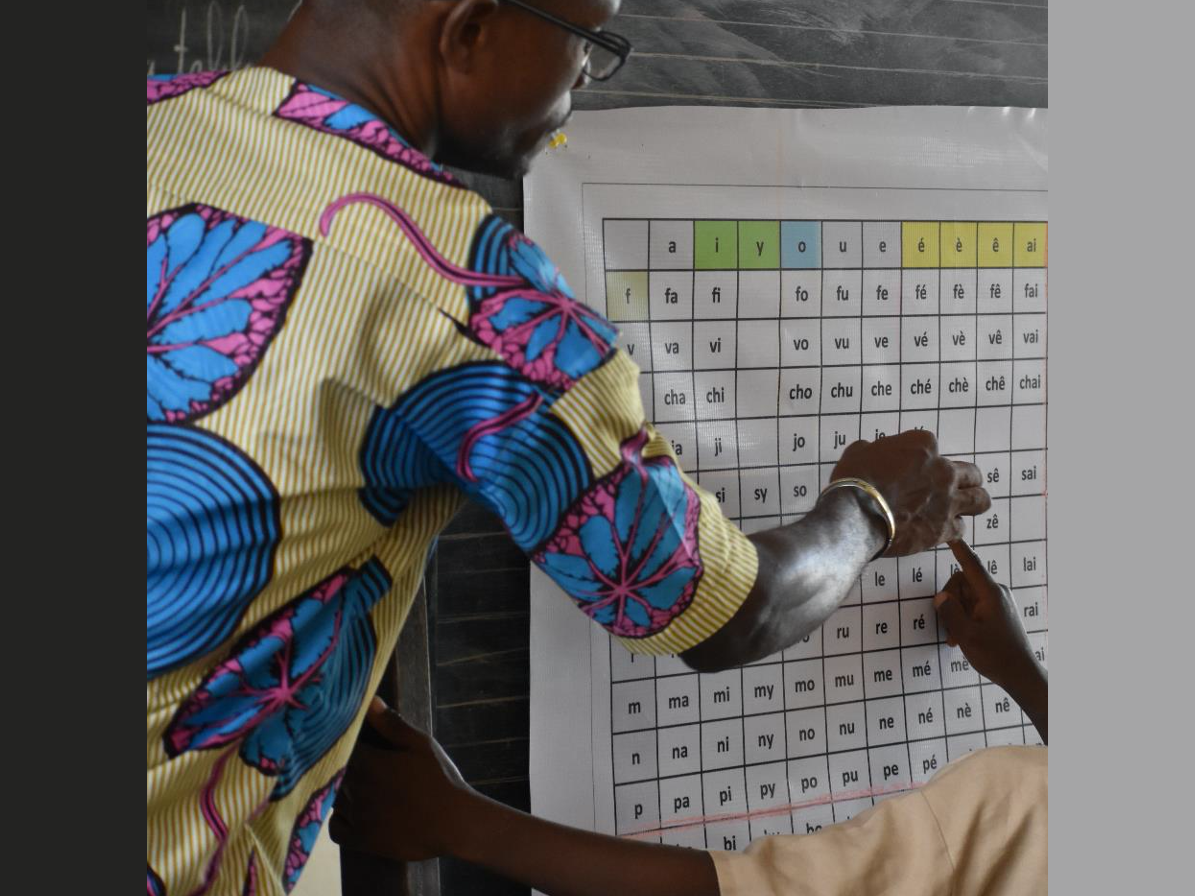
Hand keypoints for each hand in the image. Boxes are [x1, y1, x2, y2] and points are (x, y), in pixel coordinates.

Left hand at [329, 697, 477, 861]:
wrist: (454, 823)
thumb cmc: (439, 779)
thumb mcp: (420, 744)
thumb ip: (391, 724)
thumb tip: (370, 701)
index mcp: (368, 763)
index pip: (340, 747)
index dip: (342, 741)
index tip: (348, 737)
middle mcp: (355, 790)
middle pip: (332, 773)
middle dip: (338, 764)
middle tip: (355, 760)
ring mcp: (356, 817)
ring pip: (331, 799)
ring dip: (338, 790)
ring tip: (355, 784)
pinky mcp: (362, 840)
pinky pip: (335, 829)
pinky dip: (339, 819)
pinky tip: (351, 812)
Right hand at [831, 429, 989, 555]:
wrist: (856, 515)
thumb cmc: (855, 482)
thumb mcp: (857, 453)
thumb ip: (873, 451)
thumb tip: (869, 453)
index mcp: (922, 446)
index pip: (933, 446)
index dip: (923, 459)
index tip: (913, 468)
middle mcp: (942, 471)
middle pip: (970, 473)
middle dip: (963, 479)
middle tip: (951, 487)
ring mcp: (948, 500)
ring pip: (979, 500)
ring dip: (971, 502)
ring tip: (962, 508)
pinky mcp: (944, 528)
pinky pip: (961, 529)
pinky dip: (952, 530)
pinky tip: (941, 531)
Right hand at [933, 540, 1038, 690]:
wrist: (1022, 675)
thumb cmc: (995, 655)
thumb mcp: (966, 635)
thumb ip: (950, 613)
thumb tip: (940, 597)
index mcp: (990, 593)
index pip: (971, 564)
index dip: (959, 549)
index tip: (950, 535)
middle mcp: (996, 593)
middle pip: (963, 583)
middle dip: (951, 602)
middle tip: (948, 628)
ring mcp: (999, 602)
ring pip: (967, 596)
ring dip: (957, 614)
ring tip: (956, 638)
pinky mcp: (999, 612)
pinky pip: (975, 606)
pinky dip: (965, 618)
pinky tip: (963, 638)